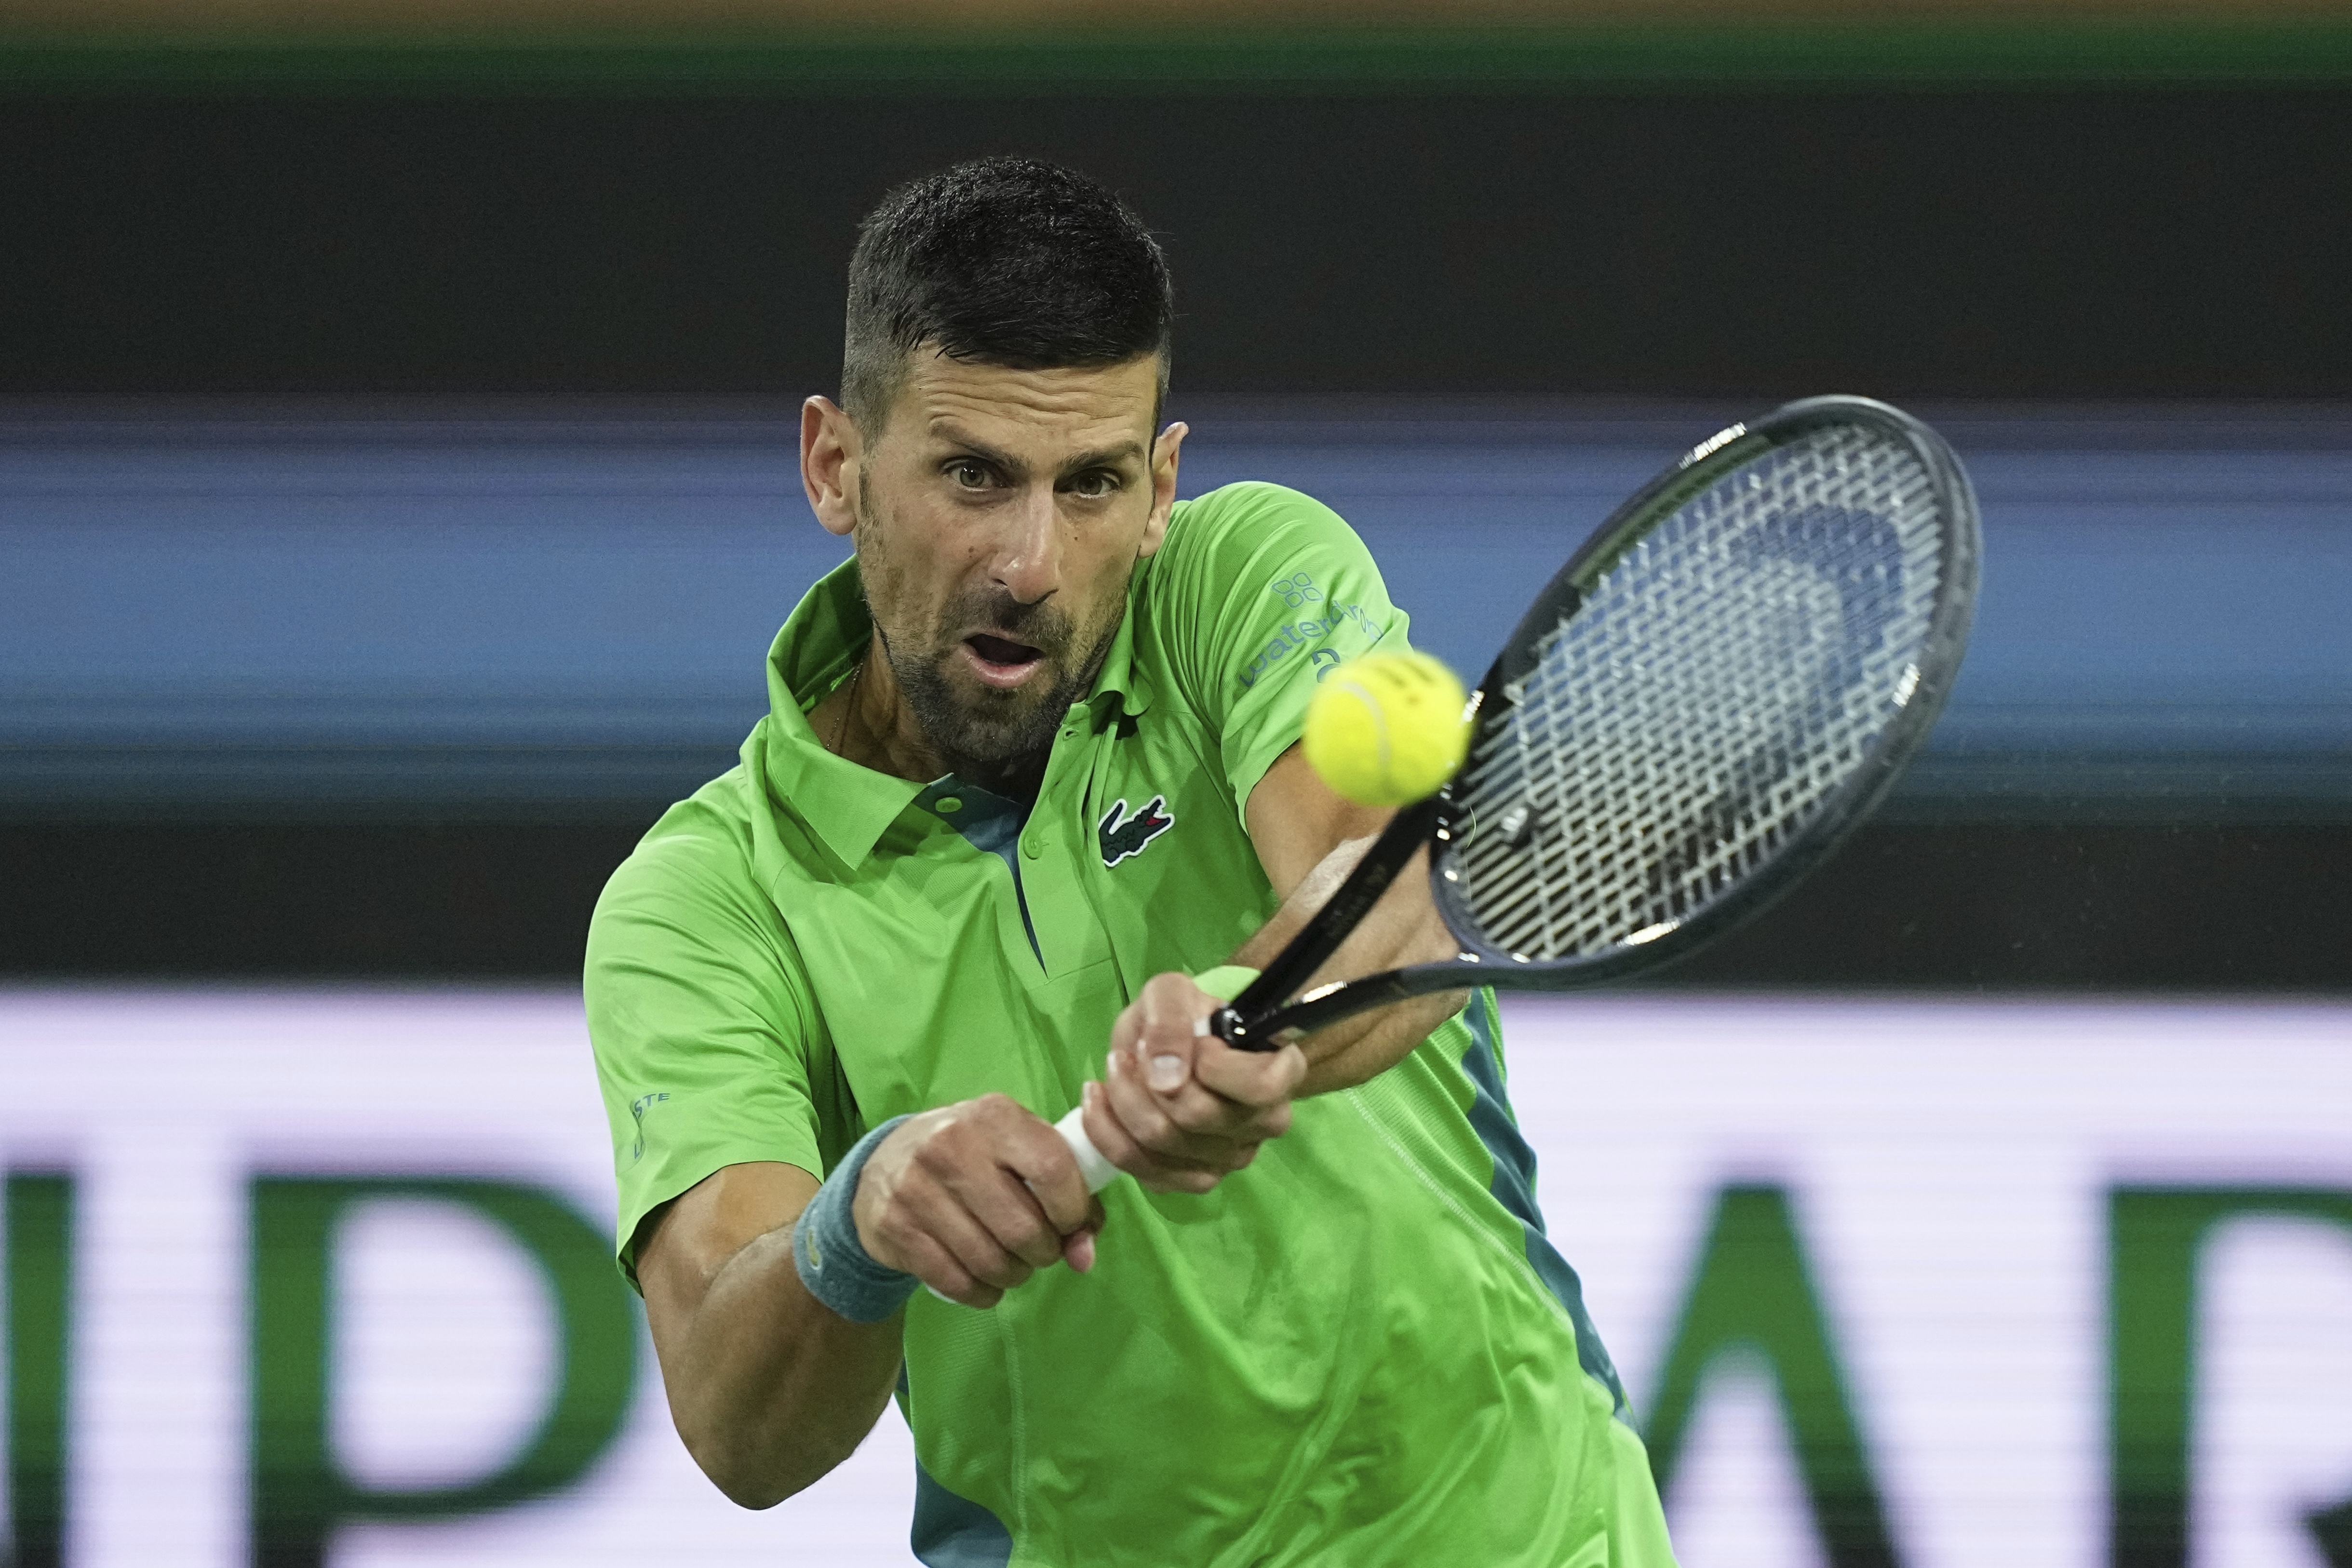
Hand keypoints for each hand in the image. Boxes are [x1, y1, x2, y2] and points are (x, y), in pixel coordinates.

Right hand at [852, 1095, 1104, 1308]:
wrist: (885, 1162)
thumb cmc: (973, 1156)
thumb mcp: (1019, 1153)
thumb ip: (1066, 1195)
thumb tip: (1084, 1257)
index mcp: (994, 1116)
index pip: (1052, 1169)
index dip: (1073, 1211)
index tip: (1070, 1225)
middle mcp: (951, 1145)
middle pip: (1023, 1228)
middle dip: (1044, 1253)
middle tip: (1039, 1250)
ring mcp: (917, 1186)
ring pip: (990, 1262)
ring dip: (1014, 1275)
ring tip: (1012, 1264)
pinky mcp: (895, 1226)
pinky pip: (956, 1282)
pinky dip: (981, 1293)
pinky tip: (982, 1280)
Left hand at [1081, 972, 1308, 1193]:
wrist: (1163, 1046)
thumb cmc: (1180, 1016)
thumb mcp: (1171, 993)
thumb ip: (1171, 1020)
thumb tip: (1166, 1075)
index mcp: (1280, 1071)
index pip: (1260, 1085)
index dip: (1215, 1065)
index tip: (1194, 1041)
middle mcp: (1265, 1122)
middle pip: (1198, 1116)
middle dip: (1147, 1079)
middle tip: (1130, 1052)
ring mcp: (1231, 1157)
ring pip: (1164, 1144)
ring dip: (1123, 1101)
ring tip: (1114, 1068)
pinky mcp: (1195, 1179)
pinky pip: (1145, 1171)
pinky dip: (1108, 1134)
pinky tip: (1099, 1102)